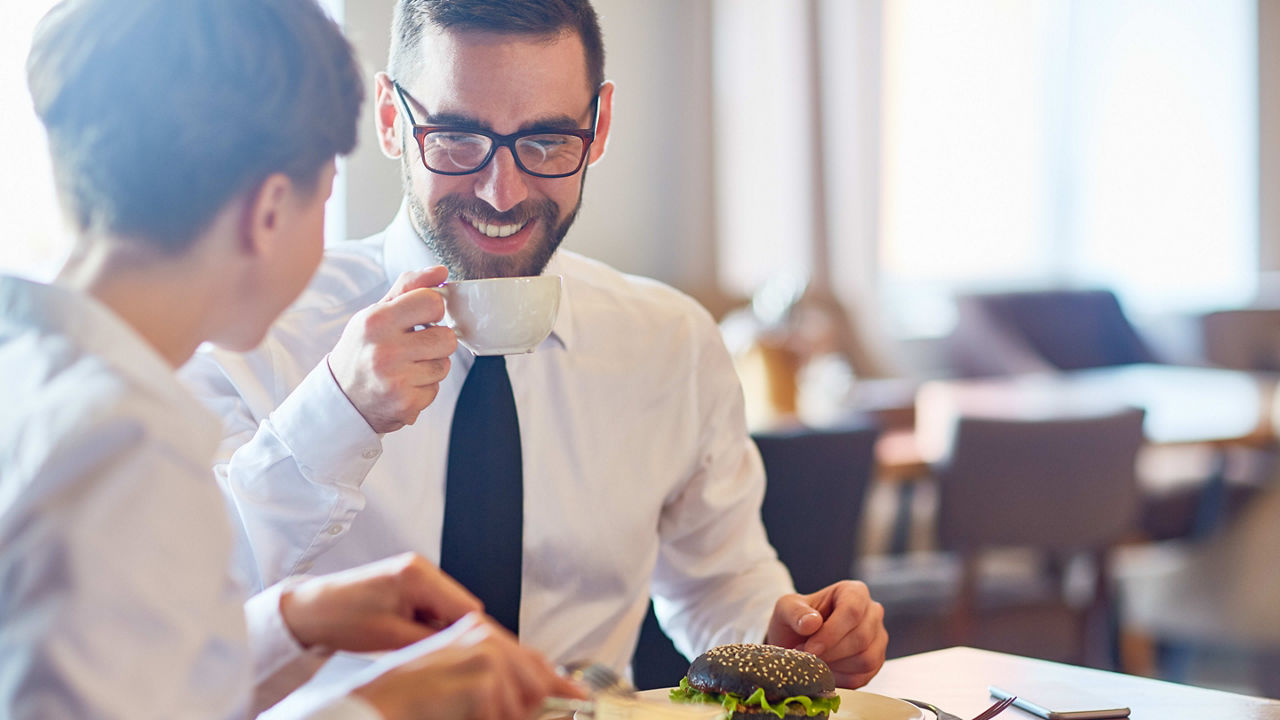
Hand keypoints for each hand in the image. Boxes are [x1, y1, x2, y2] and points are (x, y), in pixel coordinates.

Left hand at [281, 552, 481, 652]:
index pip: (469, 609)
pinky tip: (408, 635)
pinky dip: (427, 623)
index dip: (469, 637)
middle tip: (433, 655)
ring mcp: (415, 572)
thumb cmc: (342, 621)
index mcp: (418, 575)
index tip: (462, 659)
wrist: (310, 610)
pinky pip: (433, 605)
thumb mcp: (391, 638)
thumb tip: (465, 649)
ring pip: (449, 608)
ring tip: (413, 644)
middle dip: (453, 633)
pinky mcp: (408, 581)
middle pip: (462, 607)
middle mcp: (421, 567)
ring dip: (439, 629)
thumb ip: (433, 641)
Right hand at [328, 266, 457, 432]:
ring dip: (430, 366)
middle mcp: (385, 351)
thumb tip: (440, 271)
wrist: (341, 397)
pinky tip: (403, 385)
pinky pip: (436, 389)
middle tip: (414, 346)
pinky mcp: (406, 404)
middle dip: (436, 341)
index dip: (432, 310)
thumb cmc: (363, 348)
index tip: (421, 318)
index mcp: (377, 320)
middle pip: (447, 338)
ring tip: (405, 367)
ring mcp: (395, 381)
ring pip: (444, 365)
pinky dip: (423, 388)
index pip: (433, 302)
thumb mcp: (377, 313)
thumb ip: (409, 287)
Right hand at [353, 613, 586, 719]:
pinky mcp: (482, 677)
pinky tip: (459, 717)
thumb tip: (540, 698)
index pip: (533, 658)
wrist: (377, 704)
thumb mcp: (462, 685)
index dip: (558, 682)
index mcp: (478, 630)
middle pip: (539, 679)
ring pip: (524, 702)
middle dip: (537, 707)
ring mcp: (485, 653)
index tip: (577, 697)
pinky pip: (504, 715)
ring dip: (503, 718)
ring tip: (468, 714)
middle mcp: (484, 634)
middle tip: (515, 714)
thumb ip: (499, 684)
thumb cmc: (412, 698)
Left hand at [764, 580, 887, 687]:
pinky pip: (864, 676)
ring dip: (835, 666)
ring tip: (814, 661)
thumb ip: (795, 612)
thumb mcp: (786, 609)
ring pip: (866, 659)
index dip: (831, 633)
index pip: (852, 611)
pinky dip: (841, 678)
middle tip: (806, 657)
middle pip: (861, 637)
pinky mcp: (876, 662)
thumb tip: (812, 622)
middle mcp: (872, 612)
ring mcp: (878, 638)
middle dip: (830, 652)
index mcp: (854, 592)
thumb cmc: (796, 620)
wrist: (799, 640)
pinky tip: (825, 670)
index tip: (810, 648)